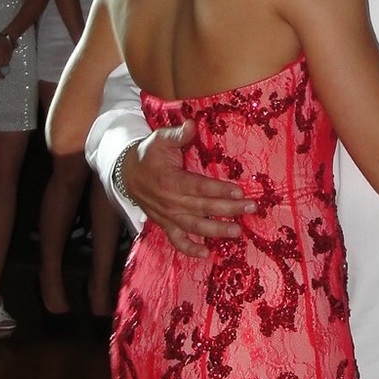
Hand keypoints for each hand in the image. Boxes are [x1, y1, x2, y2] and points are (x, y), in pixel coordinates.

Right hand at [122, 119, 256, 258]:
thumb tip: (193, 124)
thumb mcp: (160, 139)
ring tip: (237, 231)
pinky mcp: (166, 225)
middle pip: (204, 208)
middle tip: (251, 208)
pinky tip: (206, 253)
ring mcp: (169, 217)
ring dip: (217, 230)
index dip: (220, 190)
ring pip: (195, 226)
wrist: (127, 174)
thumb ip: (177, 134)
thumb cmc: (148, 155)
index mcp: (171, 181)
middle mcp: (171, 203)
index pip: (200, 188)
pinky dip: (190, 249)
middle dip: (229, 209)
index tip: (240, 191)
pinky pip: (177, 241)